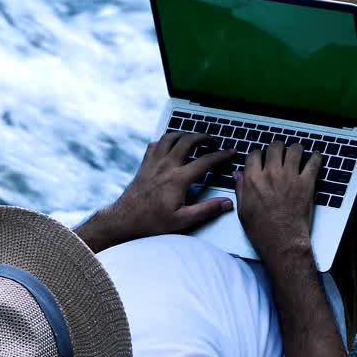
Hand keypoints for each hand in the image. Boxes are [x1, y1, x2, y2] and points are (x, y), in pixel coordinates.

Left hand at [76, 133, 235, 252]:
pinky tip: (170, 146)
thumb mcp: (183, 220)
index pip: (205, 161)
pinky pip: (155, 144)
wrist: (125, 220)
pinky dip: (165, 141)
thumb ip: (207, 210)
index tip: (231, 153)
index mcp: (178, 179)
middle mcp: (166, 166)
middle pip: (188, 141)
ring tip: (194, 139)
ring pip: (170, 137)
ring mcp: (153, 163)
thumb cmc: (152, 222)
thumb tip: (226, 203)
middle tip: (213, 143)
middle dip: (204, 138)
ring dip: (185, 135)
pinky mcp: (144, 165)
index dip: (221, 156)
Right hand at [235, 142, 321, 259]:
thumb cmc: (262, 230)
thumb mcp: (243, 210)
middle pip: (275, 147)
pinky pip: (314, 163)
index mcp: (253, 179)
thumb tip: (237, 175)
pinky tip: (316, 157)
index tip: (262, 157)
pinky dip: (316, 158)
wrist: (282, 241)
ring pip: (294, 150)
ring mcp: (290, 177)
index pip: (255, 154)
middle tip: (280, 152)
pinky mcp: (306, 183)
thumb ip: (241, 189)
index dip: (259, 154)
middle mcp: (271, 174)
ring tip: (297, 152)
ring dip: (296, 149)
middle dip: (277, 148)